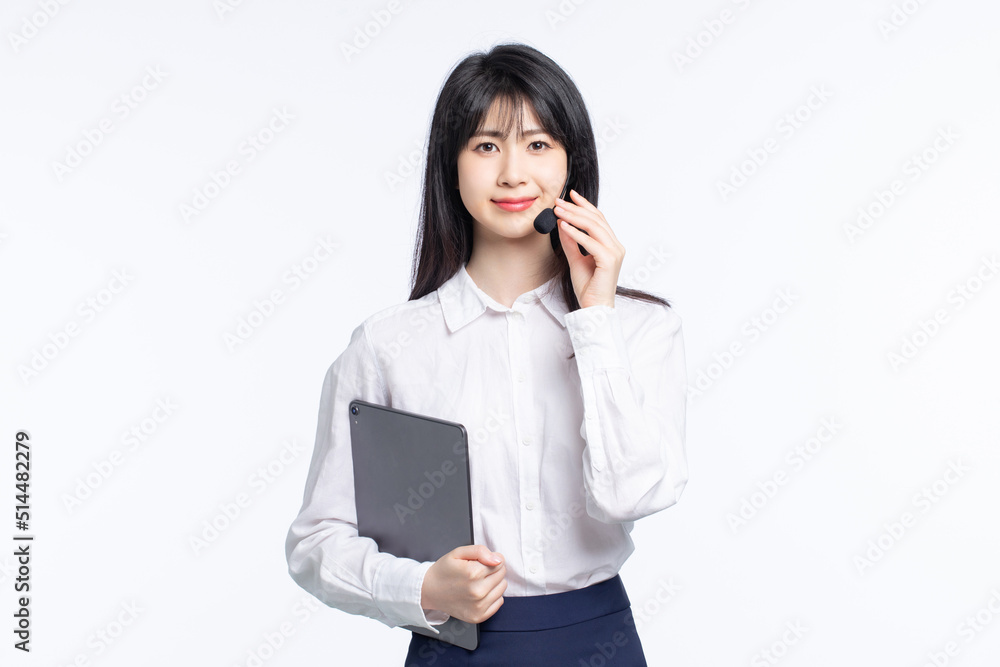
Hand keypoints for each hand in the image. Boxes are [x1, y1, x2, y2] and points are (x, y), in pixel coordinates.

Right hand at [420, 545, 506, 623]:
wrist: (429, 591)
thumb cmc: (444, 570)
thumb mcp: (458, 552)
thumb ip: (480, 551)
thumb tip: (498, 559)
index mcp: (473, 573)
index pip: (500, 562)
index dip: (490, 559)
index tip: (478, 562)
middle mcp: (478, 592)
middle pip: (502, 574)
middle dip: (492, 570)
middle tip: (476, 572)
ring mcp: (479, 606)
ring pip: (502, 587)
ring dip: (493, 583)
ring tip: (477, 582)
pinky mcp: (479, 617)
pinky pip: (499, 601)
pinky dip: (492, 596)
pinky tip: (478, 593)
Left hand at [554, 189, 624, 308]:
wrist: (595, 308)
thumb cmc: (589, 288)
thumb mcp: (575, 260)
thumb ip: (570, 243)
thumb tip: (563, 224)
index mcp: (610, 245)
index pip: (598, 219)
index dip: (584, 205)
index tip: (570, 195)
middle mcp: (615, 246)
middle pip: (596, 219)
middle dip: (576, 208)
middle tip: (558, 201)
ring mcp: (615, 252)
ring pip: (594, 227)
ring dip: (574, 217)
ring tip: (558, 211)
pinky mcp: (609, 260)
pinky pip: (591, 242)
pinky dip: (576, 233)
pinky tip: (564, 227)